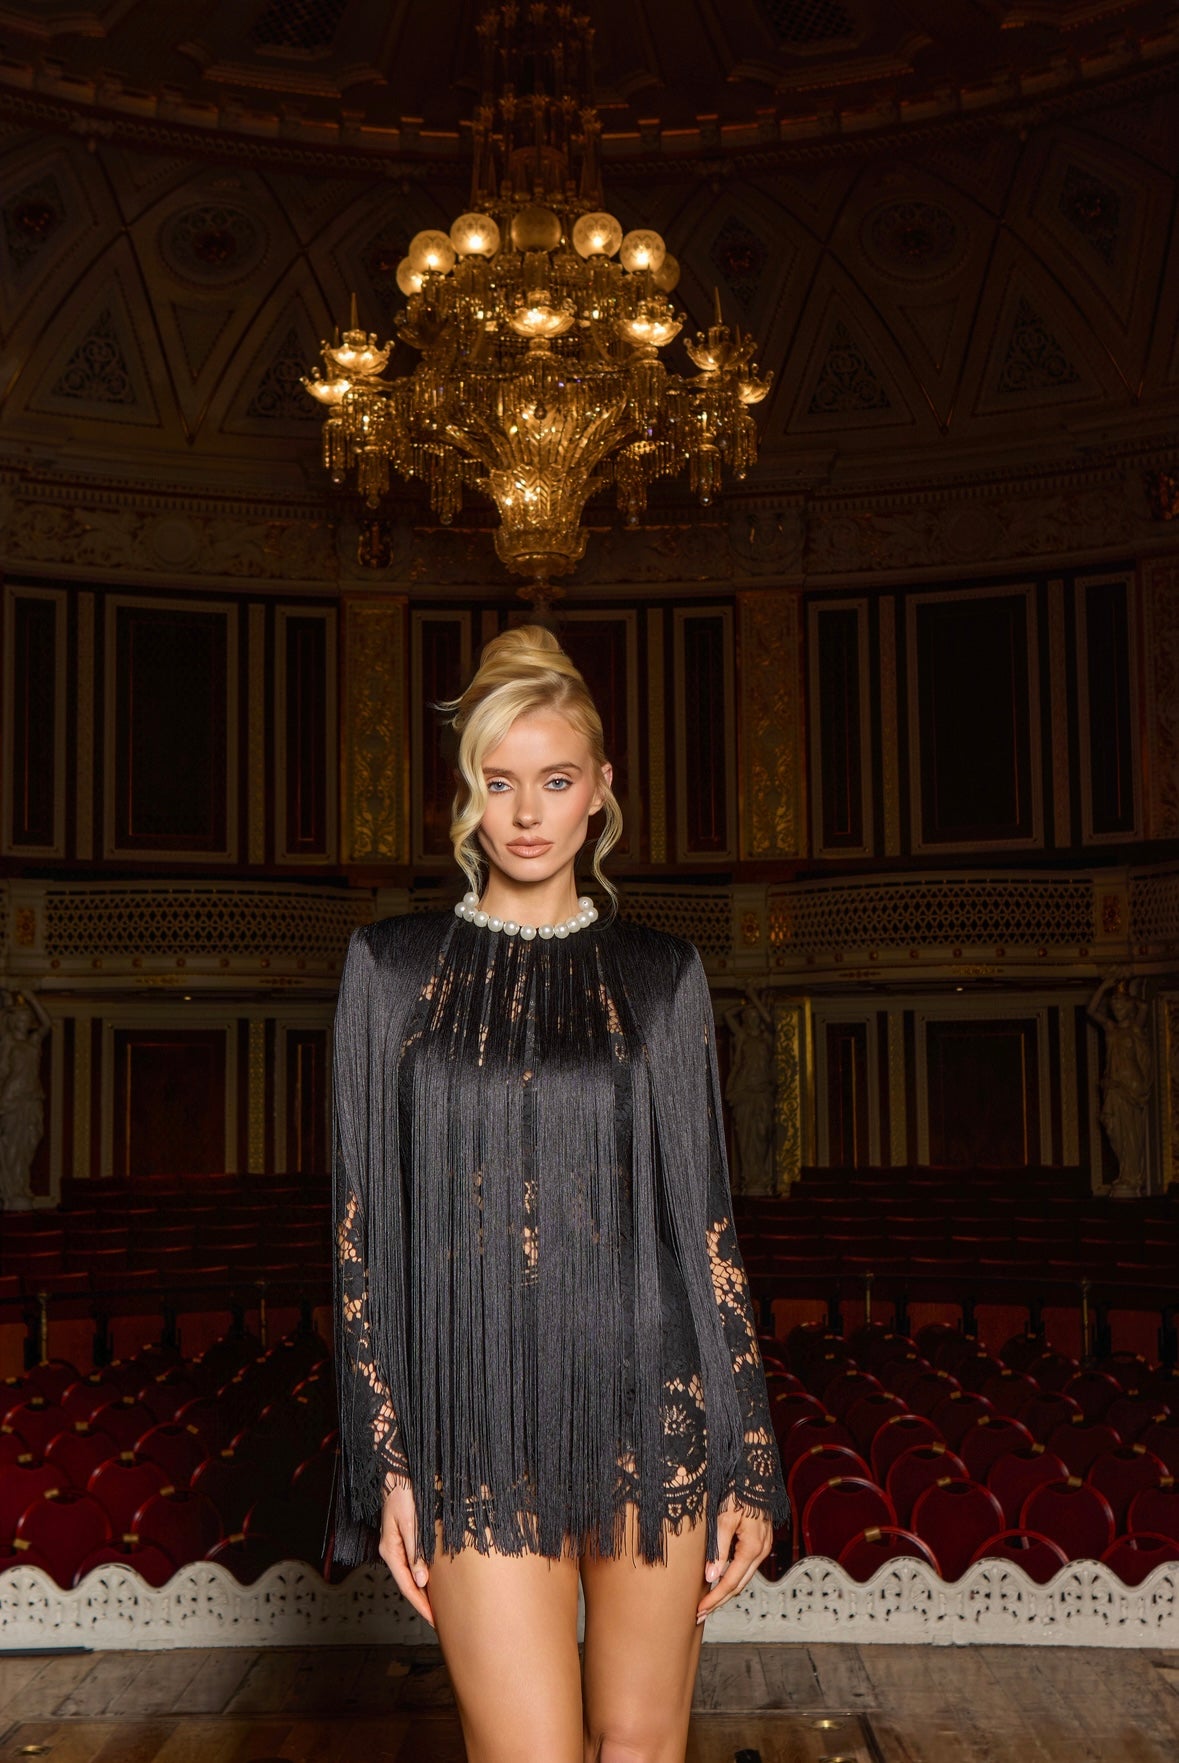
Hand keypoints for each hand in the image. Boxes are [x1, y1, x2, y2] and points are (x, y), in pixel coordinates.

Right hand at [378, 1478, 434, 1627]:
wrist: (399, 1473)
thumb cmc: (404, 1494)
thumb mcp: (411, 1524)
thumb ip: (415, 1552)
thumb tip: (421, 1581)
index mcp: (390, 1550)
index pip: (407, 1586)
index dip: (421, 1605)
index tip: (433, 1620)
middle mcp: (391, 1551)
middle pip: (408, 1584)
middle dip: (422, 1603)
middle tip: (438, 1621)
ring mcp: (396, 1545)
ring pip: (410, 1576)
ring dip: (423, 1592)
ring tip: (437, 1607)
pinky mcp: (404, 1538)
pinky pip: (413, 1564)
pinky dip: (422, 1577)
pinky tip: (431, 1582)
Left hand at [696, 1494, 773, 1623]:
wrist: (754, 1472)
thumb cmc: (738, 1491)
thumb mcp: (724, 1518)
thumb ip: (718, 1549)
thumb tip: (711, 1577)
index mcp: (752, 1547)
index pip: (731, 1582)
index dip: (715, 1598)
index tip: (699, 1609)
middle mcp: (760, 1550)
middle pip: (739, 1585)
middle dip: (719, 1600)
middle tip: (700, 1612)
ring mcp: (762, 1546)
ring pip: (744, 1577)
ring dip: (726, 1590)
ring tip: (708, 1601)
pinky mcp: (760, 1540)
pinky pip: (746, 1566)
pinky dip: (733, 1576)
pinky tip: (721, 1579)